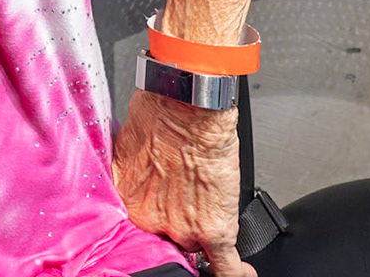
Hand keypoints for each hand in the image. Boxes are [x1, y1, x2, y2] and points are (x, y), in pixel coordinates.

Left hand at [112, 88, 251, 276]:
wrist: (188, 109)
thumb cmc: (159, 115)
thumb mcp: (129, 147)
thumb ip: (136, 173)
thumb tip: (142, 174)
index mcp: (127, 198)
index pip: (139, 222)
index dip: (152, 217)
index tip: (159, 217)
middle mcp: (149, 218)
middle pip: (166, 233)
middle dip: (174, 221)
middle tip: (184, 204)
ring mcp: (181, 228)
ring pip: (193, 244)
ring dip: (200, 234)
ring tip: (209, 224)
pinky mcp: (214, 229)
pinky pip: (225, 265)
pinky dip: (234, 273)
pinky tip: (241, 273)